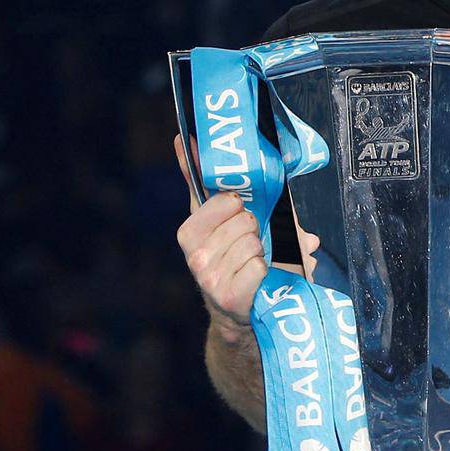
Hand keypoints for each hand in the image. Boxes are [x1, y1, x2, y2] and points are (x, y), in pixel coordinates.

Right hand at [173, 135, 313, 342]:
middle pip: (240, 214)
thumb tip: (183, 138)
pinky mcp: (226, 295)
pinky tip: (257, 278)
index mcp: (193, 226)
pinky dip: (266, 270)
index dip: (228, 194)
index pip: (203, 188)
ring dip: (262, 249)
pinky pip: (258, 265)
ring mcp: (207, 274)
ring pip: (251, 240)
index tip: (238, 201)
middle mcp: (194, 249)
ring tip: (256, 260)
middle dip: (255, 225)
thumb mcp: (228, 217)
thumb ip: (205, 180)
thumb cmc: (241, 256)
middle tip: (254, 240)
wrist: (244, 312)